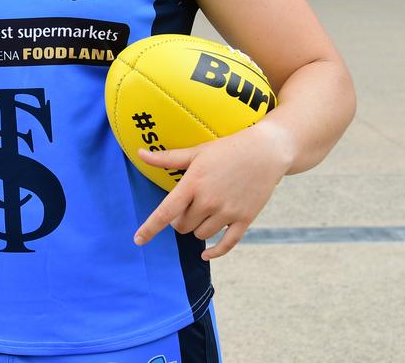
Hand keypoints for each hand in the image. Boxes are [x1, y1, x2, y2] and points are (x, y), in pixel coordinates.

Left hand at [133, 120, 292, 259]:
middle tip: (187, 206)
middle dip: (180, 220)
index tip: (138, 240)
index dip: (149, 228)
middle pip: (182, 226)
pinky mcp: (244, 219)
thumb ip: (167, 158)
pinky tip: (205, 255)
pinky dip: (214, 252)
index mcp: (193, 184)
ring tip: (203, 211)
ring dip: (197, 228)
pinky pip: (226, 244)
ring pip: (200, 235)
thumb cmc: (228, 149)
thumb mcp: (197, 151)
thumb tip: (139, 154)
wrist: (266, 151)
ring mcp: (227, 212)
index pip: (165, 212)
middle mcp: (209, 201)